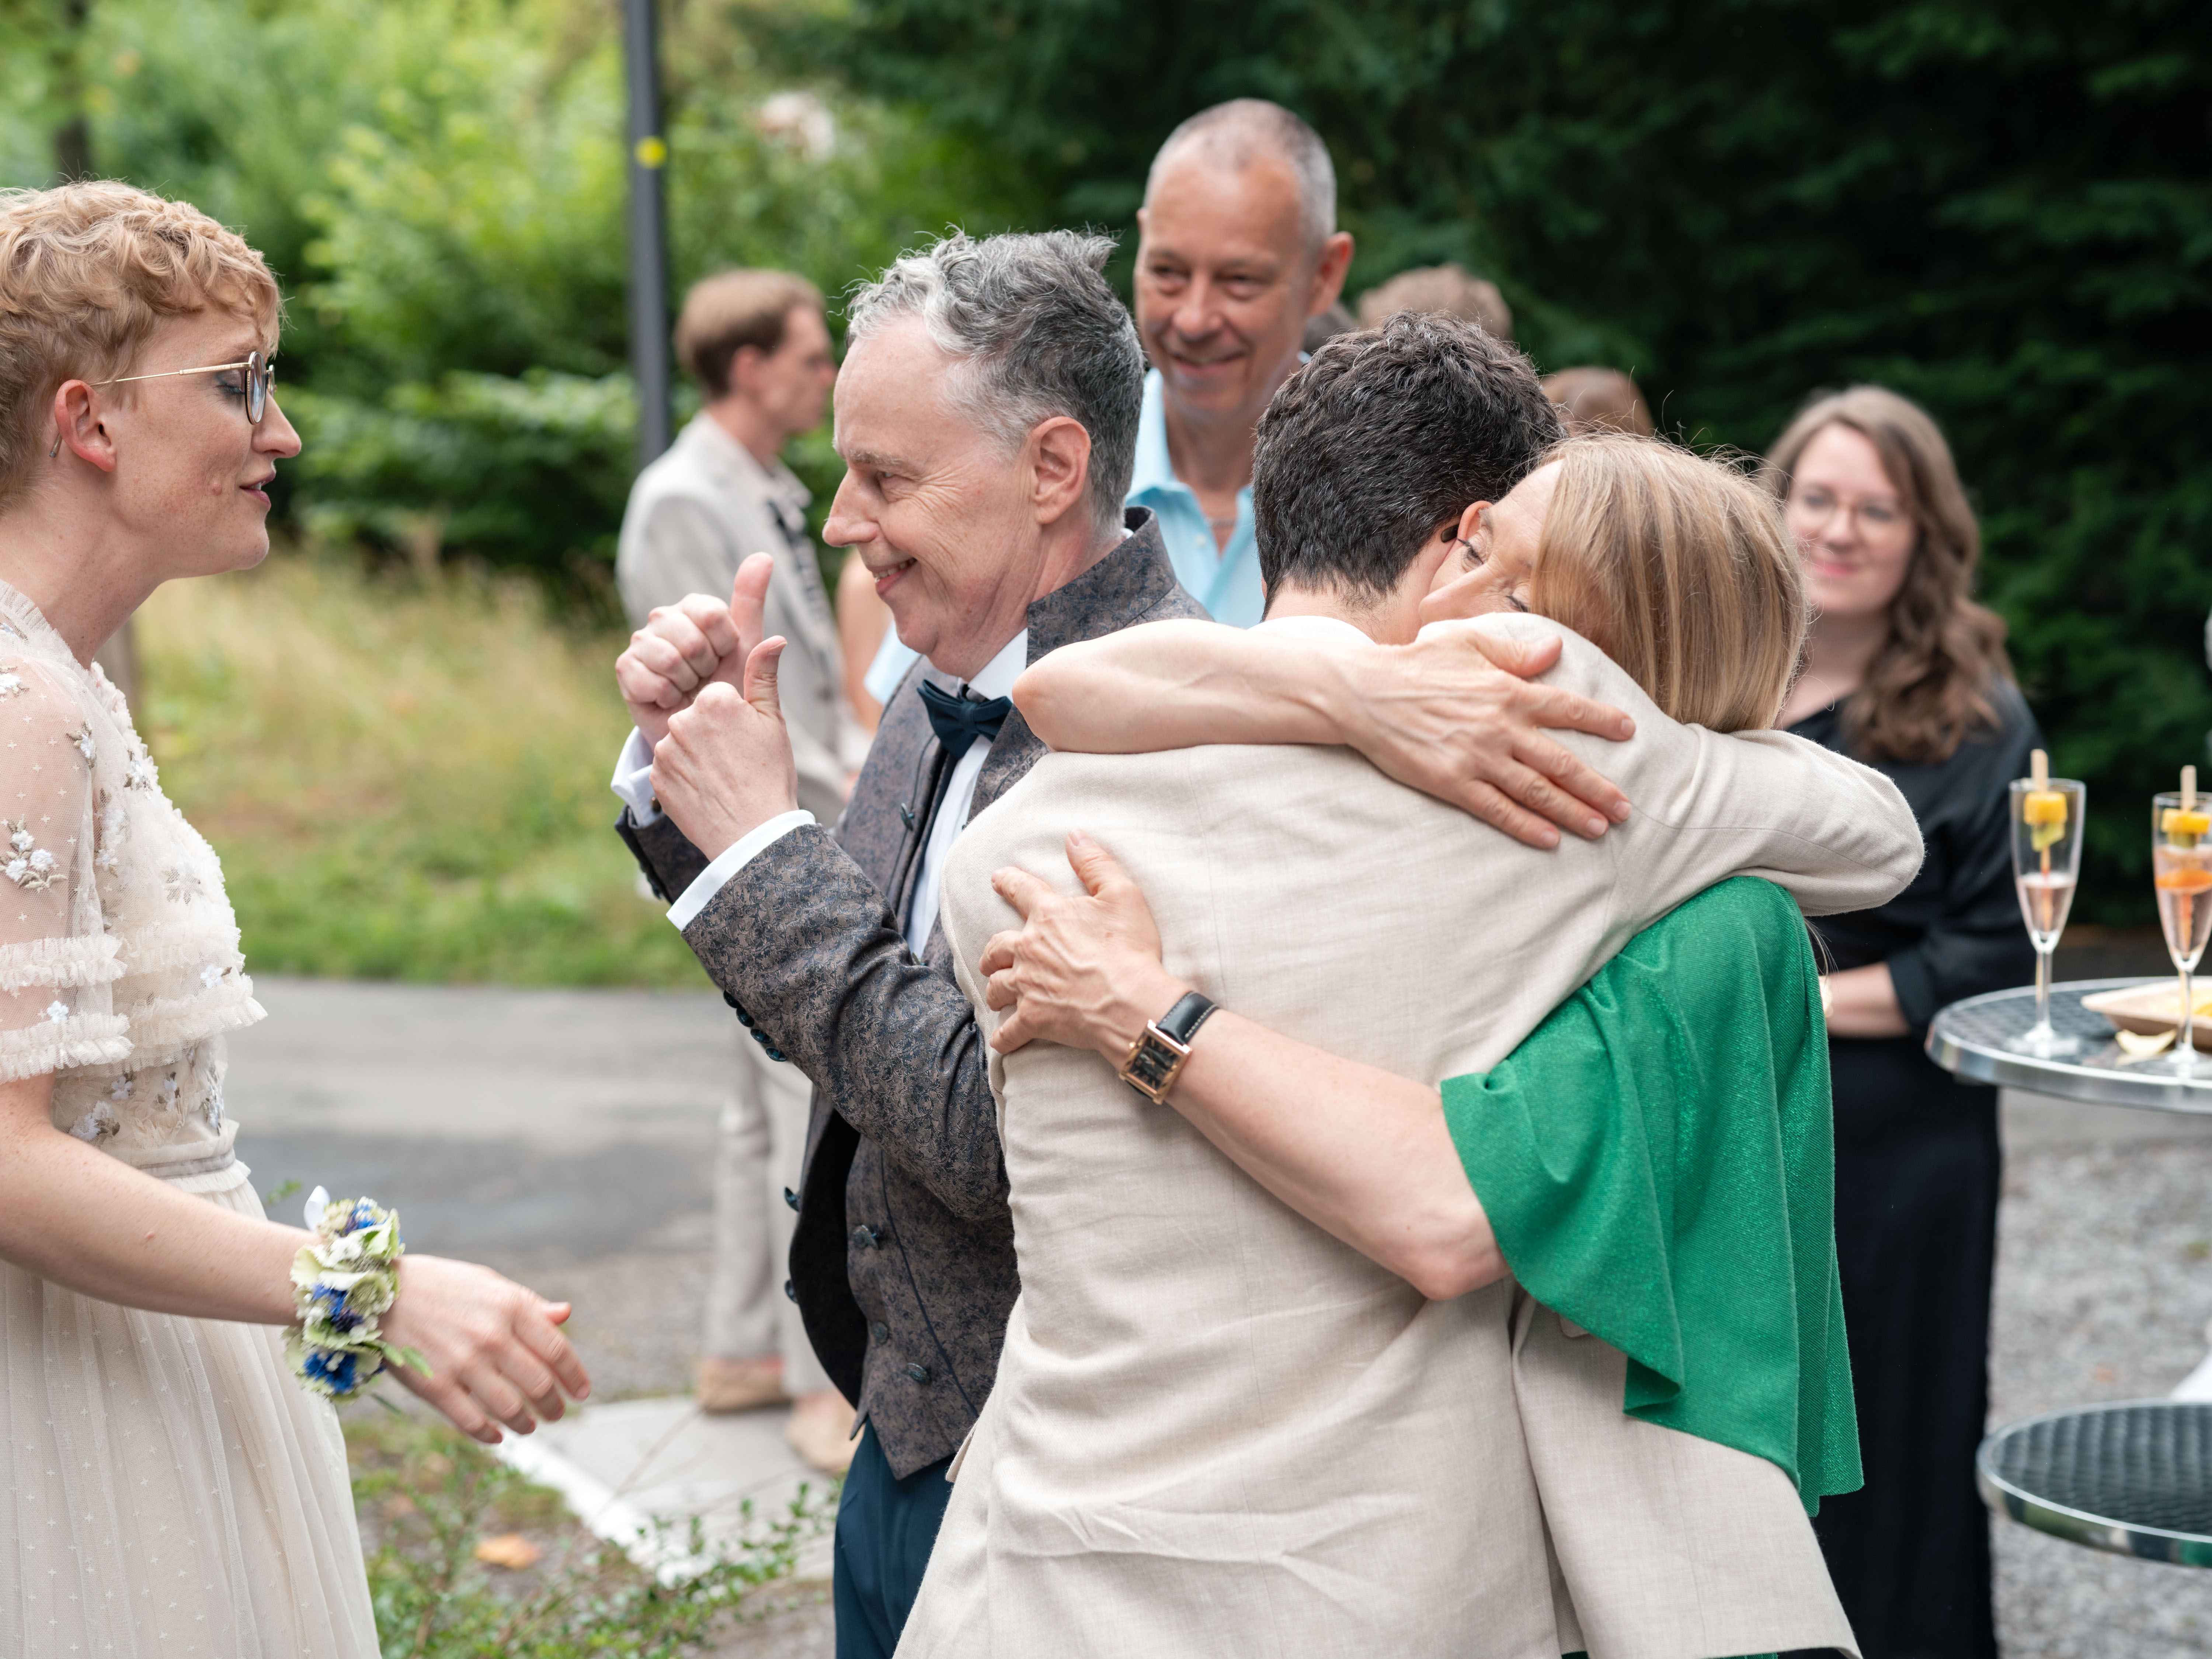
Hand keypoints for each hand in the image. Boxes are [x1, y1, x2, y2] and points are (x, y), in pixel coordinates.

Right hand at [379, 1254, 591, 1444]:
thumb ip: (529, 1304)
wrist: (380, 1293)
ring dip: (525, 1423)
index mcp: (511, 1307)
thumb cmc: (442, 1285)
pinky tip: (497, 1436)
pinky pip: (471, 1421)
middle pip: (538, 1384)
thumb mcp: (489, 1284)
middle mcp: (492, 1336)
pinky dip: (489, 1434)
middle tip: (557, 1414)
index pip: (557, 1350)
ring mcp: (463, 1363)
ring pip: (510, 1408)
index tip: (581, 1393)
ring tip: (530, 1426)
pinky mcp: (435, 1386)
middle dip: (553, 1406)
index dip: (574, 1376)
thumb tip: (565, 1315)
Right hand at [615, 553, 774, 747]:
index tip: (724, 656)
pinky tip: (670, 699)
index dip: (725, 644)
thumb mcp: (746, 645)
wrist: (703, 727)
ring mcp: (641, 641)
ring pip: (670, 660)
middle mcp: (664, 617)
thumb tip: (764, 557)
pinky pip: (649, 680)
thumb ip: (751, 602)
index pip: (712, 614)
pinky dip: (667, 697)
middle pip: (692, 639)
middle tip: (705, 677)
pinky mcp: (625, 668)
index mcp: (694, 607)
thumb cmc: (726, 685)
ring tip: (688, 688)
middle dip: (706, 668)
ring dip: (687, 684)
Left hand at [649, 636, 795, 859]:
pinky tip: (705, 792)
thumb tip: (774, 638)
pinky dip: (684, 778)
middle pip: (696, 717)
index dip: (735, 720)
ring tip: (721, 779)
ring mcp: (666, 751)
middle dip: (711, 734)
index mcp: (713, 701)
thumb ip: (764, 676)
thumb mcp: (774, 722)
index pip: (718, 698)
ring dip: (696, 756)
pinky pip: (669, 769)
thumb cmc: (769, 776)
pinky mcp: (656, 778)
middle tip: (735, 762)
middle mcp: (683, 720)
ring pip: (681, 743)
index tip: (746, 742)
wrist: (753, 834)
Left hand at [980, 831, 1185, 1057]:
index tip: (997, 878)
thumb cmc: (1130, 948)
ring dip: (995, 990)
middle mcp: (1029, 949)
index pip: (1021, 890)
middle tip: (990, 956)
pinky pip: (1008, 1032)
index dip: (1008, 881)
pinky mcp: (1034, 1018)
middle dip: (992, 951)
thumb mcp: (1122, 894)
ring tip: (996, 994)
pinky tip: (1001, 1040)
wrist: (1131, 1002)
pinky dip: (1003, 1037)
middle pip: (997, 946)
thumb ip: (1095, 863)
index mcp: (1049, 915)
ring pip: (997, 987)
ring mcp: (1028, 986)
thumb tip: (1074, 835)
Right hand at [1339, 622, 1635, 848]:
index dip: (1601, 720)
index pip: (1567, 709)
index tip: (1629, 731)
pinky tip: (1548, 839)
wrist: (1365, 693)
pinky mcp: (1452, 782)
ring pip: (1535, 790)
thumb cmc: (1415, 664)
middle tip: (1625, 808)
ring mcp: (1477, 757)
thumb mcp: (1467, 644)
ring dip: (1571, 811)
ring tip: (1599, 828)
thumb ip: (1514, 653)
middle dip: (1597, 786)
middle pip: (1561, 762)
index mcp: (1507, 691)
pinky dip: (1525, 825)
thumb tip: (1554, 650)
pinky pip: (1496, 808)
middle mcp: (1500, 727)